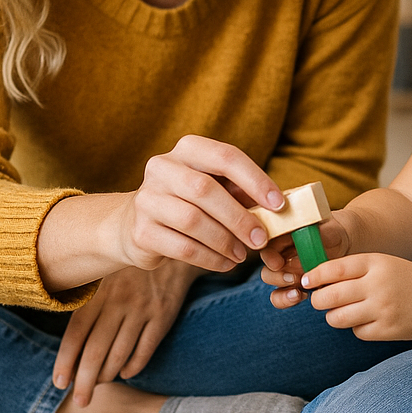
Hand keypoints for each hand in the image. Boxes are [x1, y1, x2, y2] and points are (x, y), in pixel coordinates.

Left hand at [53, 263, 200, 405]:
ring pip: (119, 354)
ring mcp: (142, 309)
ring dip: (107, 375)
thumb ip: (87, 305)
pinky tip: (125, 373)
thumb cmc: (127, 269)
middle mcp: (119, 302)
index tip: (59, 383)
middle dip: (84, 381)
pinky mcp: (163, 315)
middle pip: (95, 351)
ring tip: (99, 386)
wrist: (168, 248)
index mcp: (99, 293)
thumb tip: (69, 346)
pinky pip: (145, 349)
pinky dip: (133, 366)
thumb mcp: (103, 277)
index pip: (76, 333)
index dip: (65, 361)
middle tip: (80, 401)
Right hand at [117, 135, 284, 272]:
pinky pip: (182, 247)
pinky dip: (210, 258)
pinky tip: (225, 263)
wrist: (133, 222)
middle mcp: (162, 167)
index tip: (279, 204)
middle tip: (261, 239)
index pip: (226, 156)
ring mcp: (147, 199)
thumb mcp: (213, 187)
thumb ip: (240, 192)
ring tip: (241, 254)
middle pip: (204, 189)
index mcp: (187, 149)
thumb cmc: (187, 201)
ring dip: (224, 241)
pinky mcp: (141, 232)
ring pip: (192, 220)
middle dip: (239, 217)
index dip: (255, 180)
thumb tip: (276, 210)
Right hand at [260, 213, 352, 308]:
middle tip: (292, 279)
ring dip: (280, 291)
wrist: (345, 242)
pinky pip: (281, 296)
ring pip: (271, 282)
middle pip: (266, 266)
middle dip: (276, 276)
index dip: (269, 256)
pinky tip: (303, 296)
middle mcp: (279, 252)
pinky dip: (287, 299)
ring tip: (297, 293)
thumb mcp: (327, 230)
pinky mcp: (292, 284)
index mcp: (282, 234)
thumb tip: (302, 250)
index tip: (278, 263)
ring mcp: (284, 269)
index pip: (266, 245)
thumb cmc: (334, 231)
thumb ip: (314, 237)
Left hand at [300, 253, 411, 339]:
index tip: (306, 280)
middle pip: (329, 296)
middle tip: (319, 300)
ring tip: (341, 311)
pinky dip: (356, 327)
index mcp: (374, 263)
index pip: (334, 269)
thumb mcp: (381, 263)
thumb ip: (353, 270)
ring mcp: (382, 309)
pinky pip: (357, 332)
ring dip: (333, 316)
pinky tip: (367, 320)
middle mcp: (377, 285)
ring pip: (338, 318)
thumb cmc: (406, 279)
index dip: (314, 275)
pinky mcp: (387, 330)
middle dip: (318, 300)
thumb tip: (316, 282)